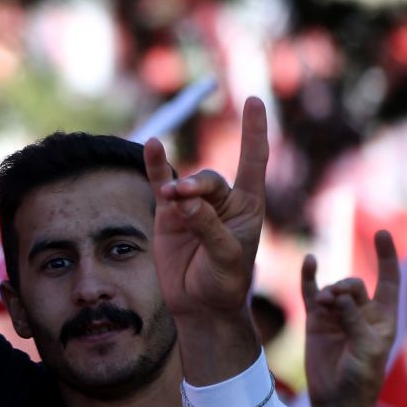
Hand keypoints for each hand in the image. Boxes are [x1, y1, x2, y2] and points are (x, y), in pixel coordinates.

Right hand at [144, 97, 268, 319]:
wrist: (200, 306)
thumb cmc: (225, 283)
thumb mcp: (227, 257)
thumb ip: (208, 227)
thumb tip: (184, 201)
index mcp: (249, 207)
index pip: (253, 161)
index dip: (254, 132)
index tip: (253, 101)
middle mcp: (223, 201)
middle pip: (210, 178)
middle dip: (196, 187)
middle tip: (181, 201)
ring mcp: (193, 206)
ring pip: (185, 182)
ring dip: (178, 187)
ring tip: (170, 199)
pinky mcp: (168, 213)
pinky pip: (161, 183)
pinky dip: (156, 165)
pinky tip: (153, 145)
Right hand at [302, 231, 399, 406]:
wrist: (336, 398)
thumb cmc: (360, 378)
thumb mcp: (367, 350)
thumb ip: (355, 321)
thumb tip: (338, 297)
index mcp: (384, 319)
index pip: (389, 281)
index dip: (386, 258)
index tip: (382, 233)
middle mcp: (362, 313)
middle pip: (355, 285)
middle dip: (345, 288)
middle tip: (335, 302)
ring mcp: (338, 315)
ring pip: (334, 289)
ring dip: (329, 292)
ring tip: (323, 305)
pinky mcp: (316, 320)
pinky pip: (311, 292)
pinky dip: (310, 276)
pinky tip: (310, 261)